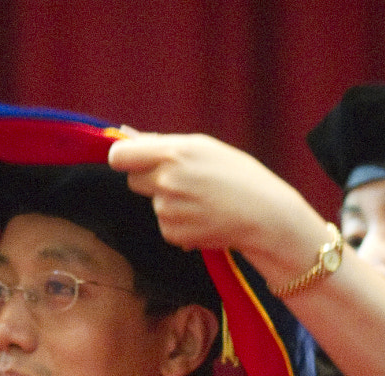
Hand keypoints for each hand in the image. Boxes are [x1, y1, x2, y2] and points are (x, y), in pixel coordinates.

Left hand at [108, 131, 328, 290]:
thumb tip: (124, 133)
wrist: (265, 217)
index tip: (132, 161)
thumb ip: (161, 142)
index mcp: (174, 153)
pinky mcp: (173, 234)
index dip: (124, 158)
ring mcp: (168, 210)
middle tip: (184, 181)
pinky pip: (165, 225)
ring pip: (153, 204)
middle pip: (133, 180)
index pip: (119, 156)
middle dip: (150, 180)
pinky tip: (204, 218)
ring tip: (204, 201)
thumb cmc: (238, 176)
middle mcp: (167, 181)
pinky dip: (181, 223)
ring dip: (171, 203)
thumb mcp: (204, 147)